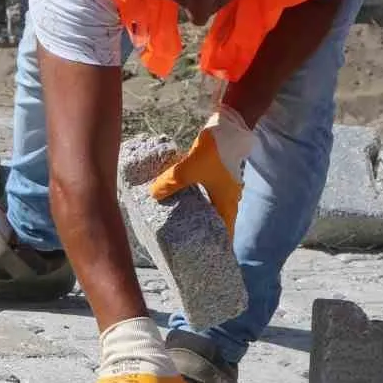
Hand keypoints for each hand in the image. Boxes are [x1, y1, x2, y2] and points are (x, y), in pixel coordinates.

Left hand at [149, 104, 252, 237]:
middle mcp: (228, 196)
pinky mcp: (216, 174)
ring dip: (198, 214)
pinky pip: (204, 192)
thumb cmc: (216, 151)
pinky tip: (180, 197)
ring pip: (210, 206)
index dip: (218, 244)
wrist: (228, 126)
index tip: (208, 256)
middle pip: (217, 221)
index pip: (225, 231)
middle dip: (205, 232)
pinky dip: (194, 198)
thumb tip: (154, 195)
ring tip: (181, 222)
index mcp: (227, 202)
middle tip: (188, 242)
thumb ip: (171, 183)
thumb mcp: (189, 169)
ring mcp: (223, 185)